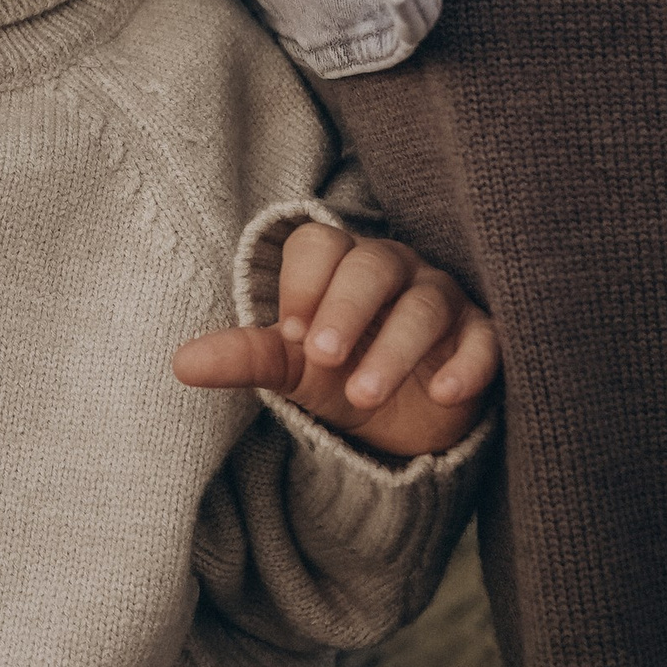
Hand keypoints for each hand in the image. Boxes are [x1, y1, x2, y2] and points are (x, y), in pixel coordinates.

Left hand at [173, 220, 499, 460]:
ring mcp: (443, 298)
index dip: (303, 286)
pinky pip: (485, 339)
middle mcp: (394, 270)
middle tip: (322, 358)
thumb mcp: (292, 367)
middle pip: (373, 267)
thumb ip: (245, 357)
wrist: (404, 419)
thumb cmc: (340, 372)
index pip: (319, 247)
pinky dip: (467, 364)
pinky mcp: (483, 335)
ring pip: (425, 306)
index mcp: (340, 263)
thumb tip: (180, 364)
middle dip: (346, 310)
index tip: (290, 335)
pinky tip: (445, 394)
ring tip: (364, 394)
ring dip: (394, 350)